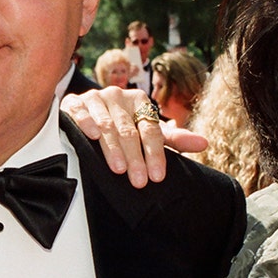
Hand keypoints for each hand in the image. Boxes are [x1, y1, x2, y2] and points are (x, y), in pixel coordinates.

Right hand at [61, 87, 207, 187]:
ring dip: (113, 148)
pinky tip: (92, 136)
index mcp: (139, 101)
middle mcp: (118, 96)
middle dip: (135, 158)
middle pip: (129, 130)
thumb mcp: (148, 132)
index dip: (155, 153)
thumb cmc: (123, 126)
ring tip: (119, 169)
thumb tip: (204, 143)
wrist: (88, 113)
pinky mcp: (74, 102)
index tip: (157, 176)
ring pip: (107, 125)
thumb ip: (174, 139)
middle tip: (139, 181)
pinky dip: (86, 123)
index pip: (151, 129)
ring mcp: (95, 98)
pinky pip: (80, 112)